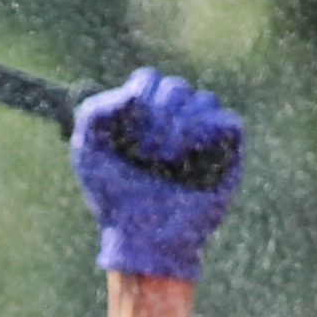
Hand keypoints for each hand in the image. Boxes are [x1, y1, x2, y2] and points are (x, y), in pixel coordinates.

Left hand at [73, 68, 242, 280]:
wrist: (142, 238)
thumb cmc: (114, 198)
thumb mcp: (87, 151)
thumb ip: (94, 110)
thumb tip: (135, 93)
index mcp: (146, 115)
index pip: (150, 79)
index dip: (140, 96)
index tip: (128, 131)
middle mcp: (177, 121)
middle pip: (177, 86)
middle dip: (158, 117)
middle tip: (146, 153)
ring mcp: (204, 137)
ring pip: (204, 99)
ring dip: (180, 126)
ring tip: (166, 160)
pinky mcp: (227, 154)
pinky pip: (228, 121)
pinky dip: (208, 130)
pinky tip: (189, 153)